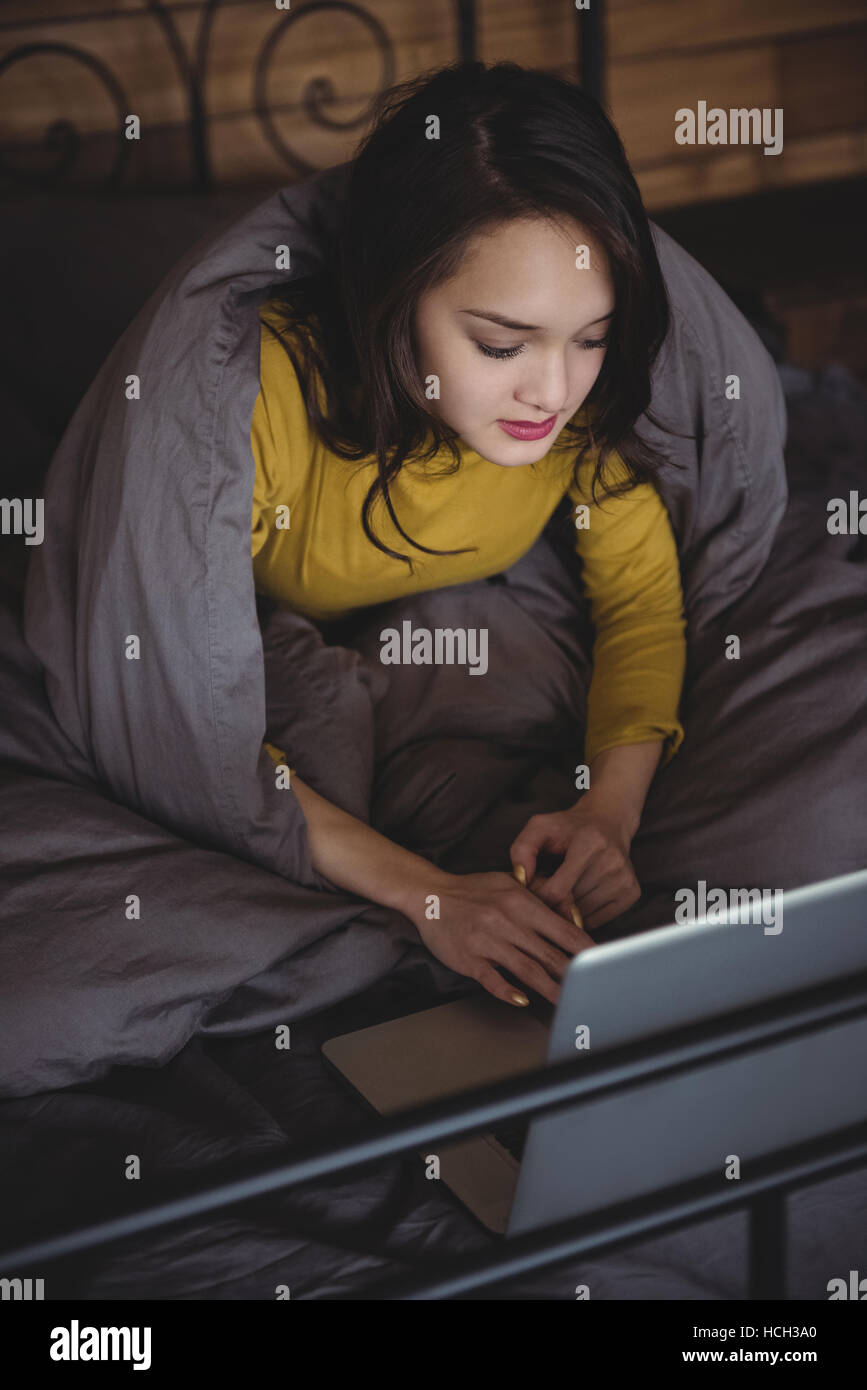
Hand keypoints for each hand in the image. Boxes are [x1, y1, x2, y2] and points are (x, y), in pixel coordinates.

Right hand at [409, 870, 596, 1006]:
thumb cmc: (473, 890)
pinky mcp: (468, 957)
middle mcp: (506, 921)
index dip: (584, 948)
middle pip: (548, 953)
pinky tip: (522, 1000)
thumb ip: (537, 899)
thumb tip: (569, 916)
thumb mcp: (509, 884)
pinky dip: (508, 991)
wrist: (430, 895)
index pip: (562, 929)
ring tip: (566, 1000)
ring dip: (549, 988)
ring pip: (526, 969)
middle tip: (591, 988)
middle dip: (573, 973)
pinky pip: (492, 978)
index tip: (600, 961)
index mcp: (520, 902)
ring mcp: (487, 941)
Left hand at [510, 799, 640, 931]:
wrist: (608, 822)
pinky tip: (581, 894)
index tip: (536, 884)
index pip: (557, 891)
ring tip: (566, 886)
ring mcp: (624, 879)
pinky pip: (598, 921)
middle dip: (553, 900)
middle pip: (570, 905)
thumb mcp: (540, 827)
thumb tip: (520, 880)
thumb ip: (522, 849)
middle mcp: (612, 862)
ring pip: (583, 916)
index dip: (539, 894)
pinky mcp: (632, 892)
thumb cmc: (569, 827)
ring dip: (568, 908)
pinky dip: (584, 914)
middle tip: (550, 883)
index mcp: (589, 844)